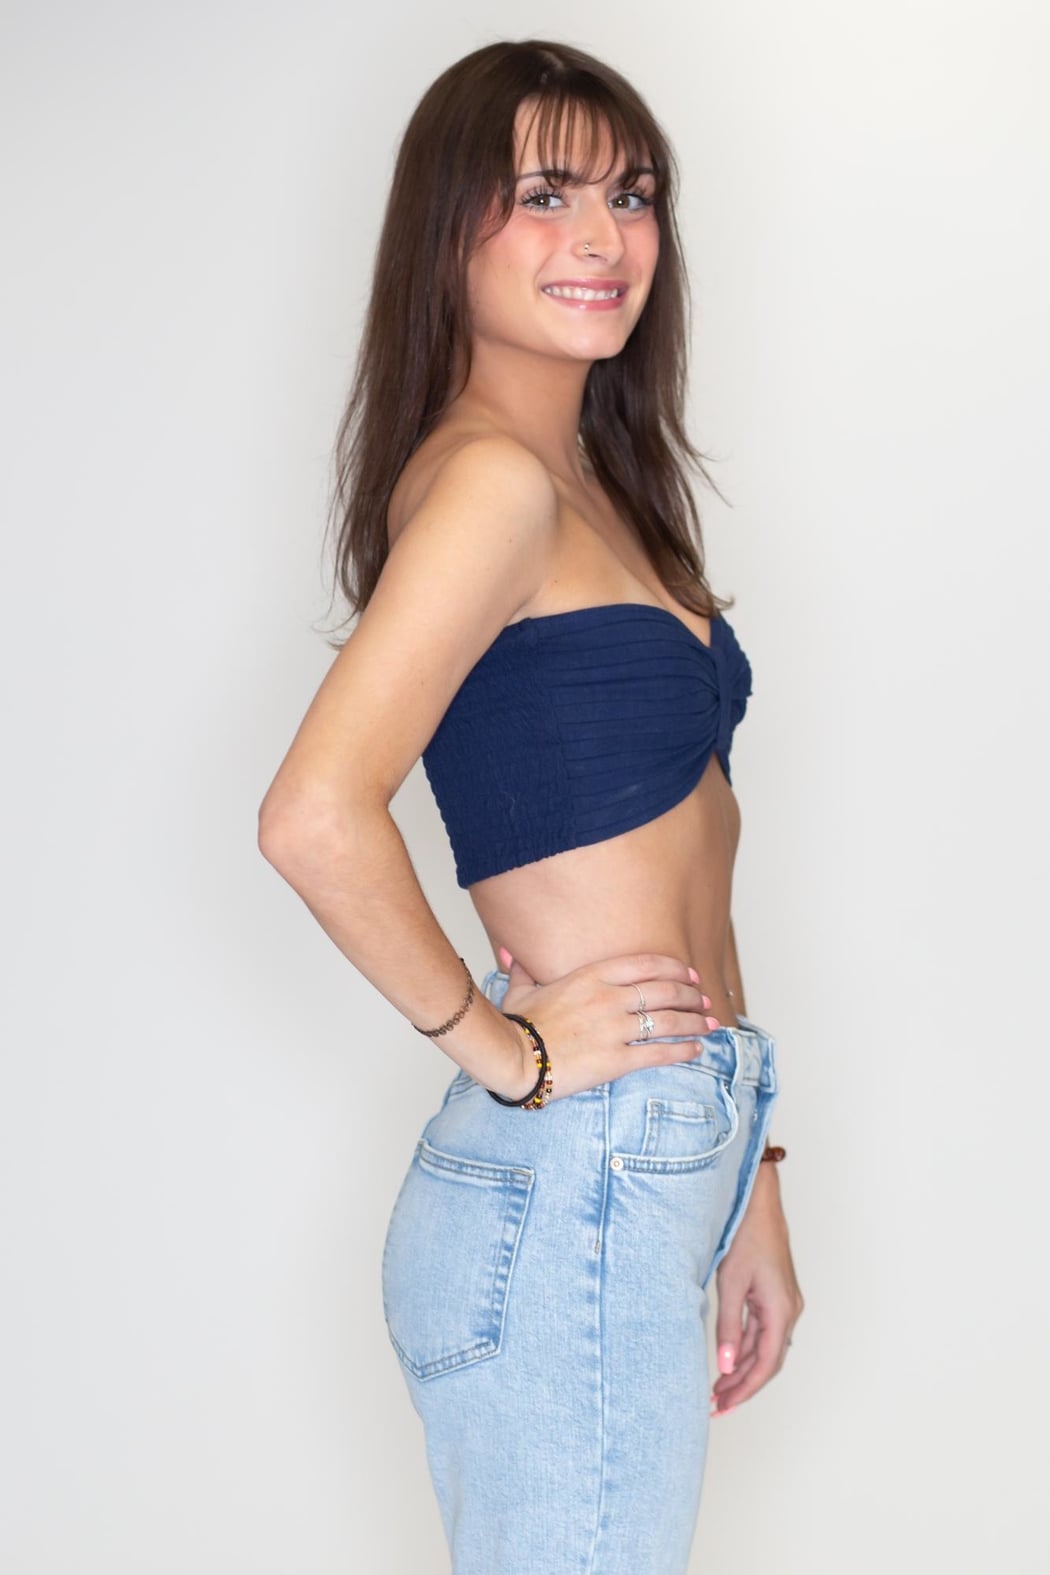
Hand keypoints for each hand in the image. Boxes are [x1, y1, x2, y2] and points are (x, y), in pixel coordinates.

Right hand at [491, 948, 722, 1101]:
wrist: (513, 1057)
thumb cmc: (516, 1024)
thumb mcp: (520, 988)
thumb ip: (524, 969)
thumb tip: (511, 954)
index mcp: (590, 976)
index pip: (645, 965)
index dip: (674, 969)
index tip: (689, 975)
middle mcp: (608, 998)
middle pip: (664, 991)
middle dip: (691, 996)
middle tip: (705, 1001)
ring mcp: (614, 1028)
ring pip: (667, 1021)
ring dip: (694, 1022)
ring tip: (711, 1026)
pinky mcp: (616, 1059)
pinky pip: (658, 1053)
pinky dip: (682, 1051)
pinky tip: (695, 1050)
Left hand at [710, 1165, 803, 1414]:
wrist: (758, 1200)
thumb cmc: (745, 1234)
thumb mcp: (731, 1283)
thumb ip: (729, 1327)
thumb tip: (723, 1366)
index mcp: (781, 1310)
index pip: (765, 1364)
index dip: (744, 1389)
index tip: (723, 1405)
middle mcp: (789, 1310)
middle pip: (767, 1361)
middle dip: (742, 1385)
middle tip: (716, 1405)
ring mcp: (784, 1302)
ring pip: (764, 1347)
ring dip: (741, 1368)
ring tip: (717, 1388)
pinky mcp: (775, 1294)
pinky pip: (761, 1330)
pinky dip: (744, 1347)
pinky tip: (726, 1359)